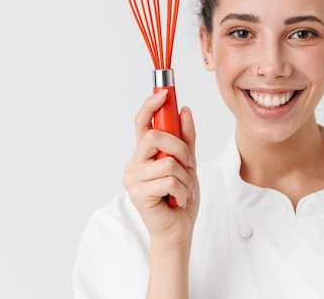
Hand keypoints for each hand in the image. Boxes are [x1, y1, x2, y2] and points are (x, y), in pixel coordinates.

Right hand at [123, 91, 198, 245]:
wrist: (179, 228)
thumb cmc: (180, 196)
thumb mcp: (188, 162)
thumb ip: (186, 138)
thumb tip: (184, 111)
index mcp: (144, 154)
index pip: (142, 123)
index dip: (150, 106)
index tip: (163, 94)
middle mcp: (134, 164)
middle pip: (155, 137)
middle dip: (180, 148)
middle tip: (189, 163)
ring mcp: (134, 179)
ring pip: (167, 162)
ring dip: (184, 176)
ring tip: (183, 189)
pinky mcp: (138, 194)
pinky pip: (169, 180)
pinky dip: (182, 190)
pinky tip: (178, 200)